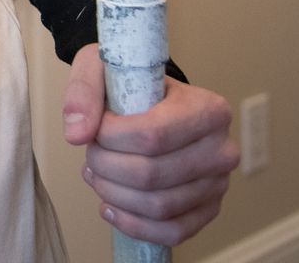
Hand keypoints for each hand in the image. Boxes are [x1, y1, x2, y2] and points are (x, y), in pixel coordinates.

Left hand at [62, 44, 238, 246]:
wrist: (151, 100)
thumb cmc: (130, 84)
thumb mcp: (102, 67)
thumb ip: (85, 90)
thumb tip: (77, 133)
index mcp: (208, 108)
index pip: (153, 135)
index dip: (110, 138)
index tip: (95, 129)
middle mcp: (222, 149)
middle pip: (151, 174)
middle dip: (106, 167)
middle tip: (91, 154)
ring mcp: (218, 184)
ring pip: (158, 206)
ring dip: (114, 194)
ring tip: (96, 174)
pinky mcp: (207, 210)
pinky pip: (172, 231)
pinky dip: (134, 224)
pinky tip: (111, 206)